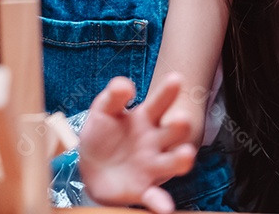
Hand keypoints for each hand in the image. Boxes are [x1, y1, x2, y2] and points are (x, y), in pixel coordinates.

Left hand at [79, 74, 195, 212]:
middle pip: (171, 132)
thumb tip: (126, 84)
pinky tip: (166, 207)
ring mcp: (152, 166)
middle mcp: (154, 142)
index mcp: (144, 118)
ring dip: (181, 160)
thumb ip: (113, 96)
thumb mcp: (103, 110)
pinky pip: (155, 196)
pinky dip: (161, 202)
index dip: (167, 91)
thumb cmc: (102, 134)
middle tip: (181, 118)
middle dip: (178, 126)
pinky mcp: (144, 189)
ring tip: (187, 155)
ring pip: (171, 162)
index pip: (158, 103)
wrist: (91, 167)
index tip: (175, 78)